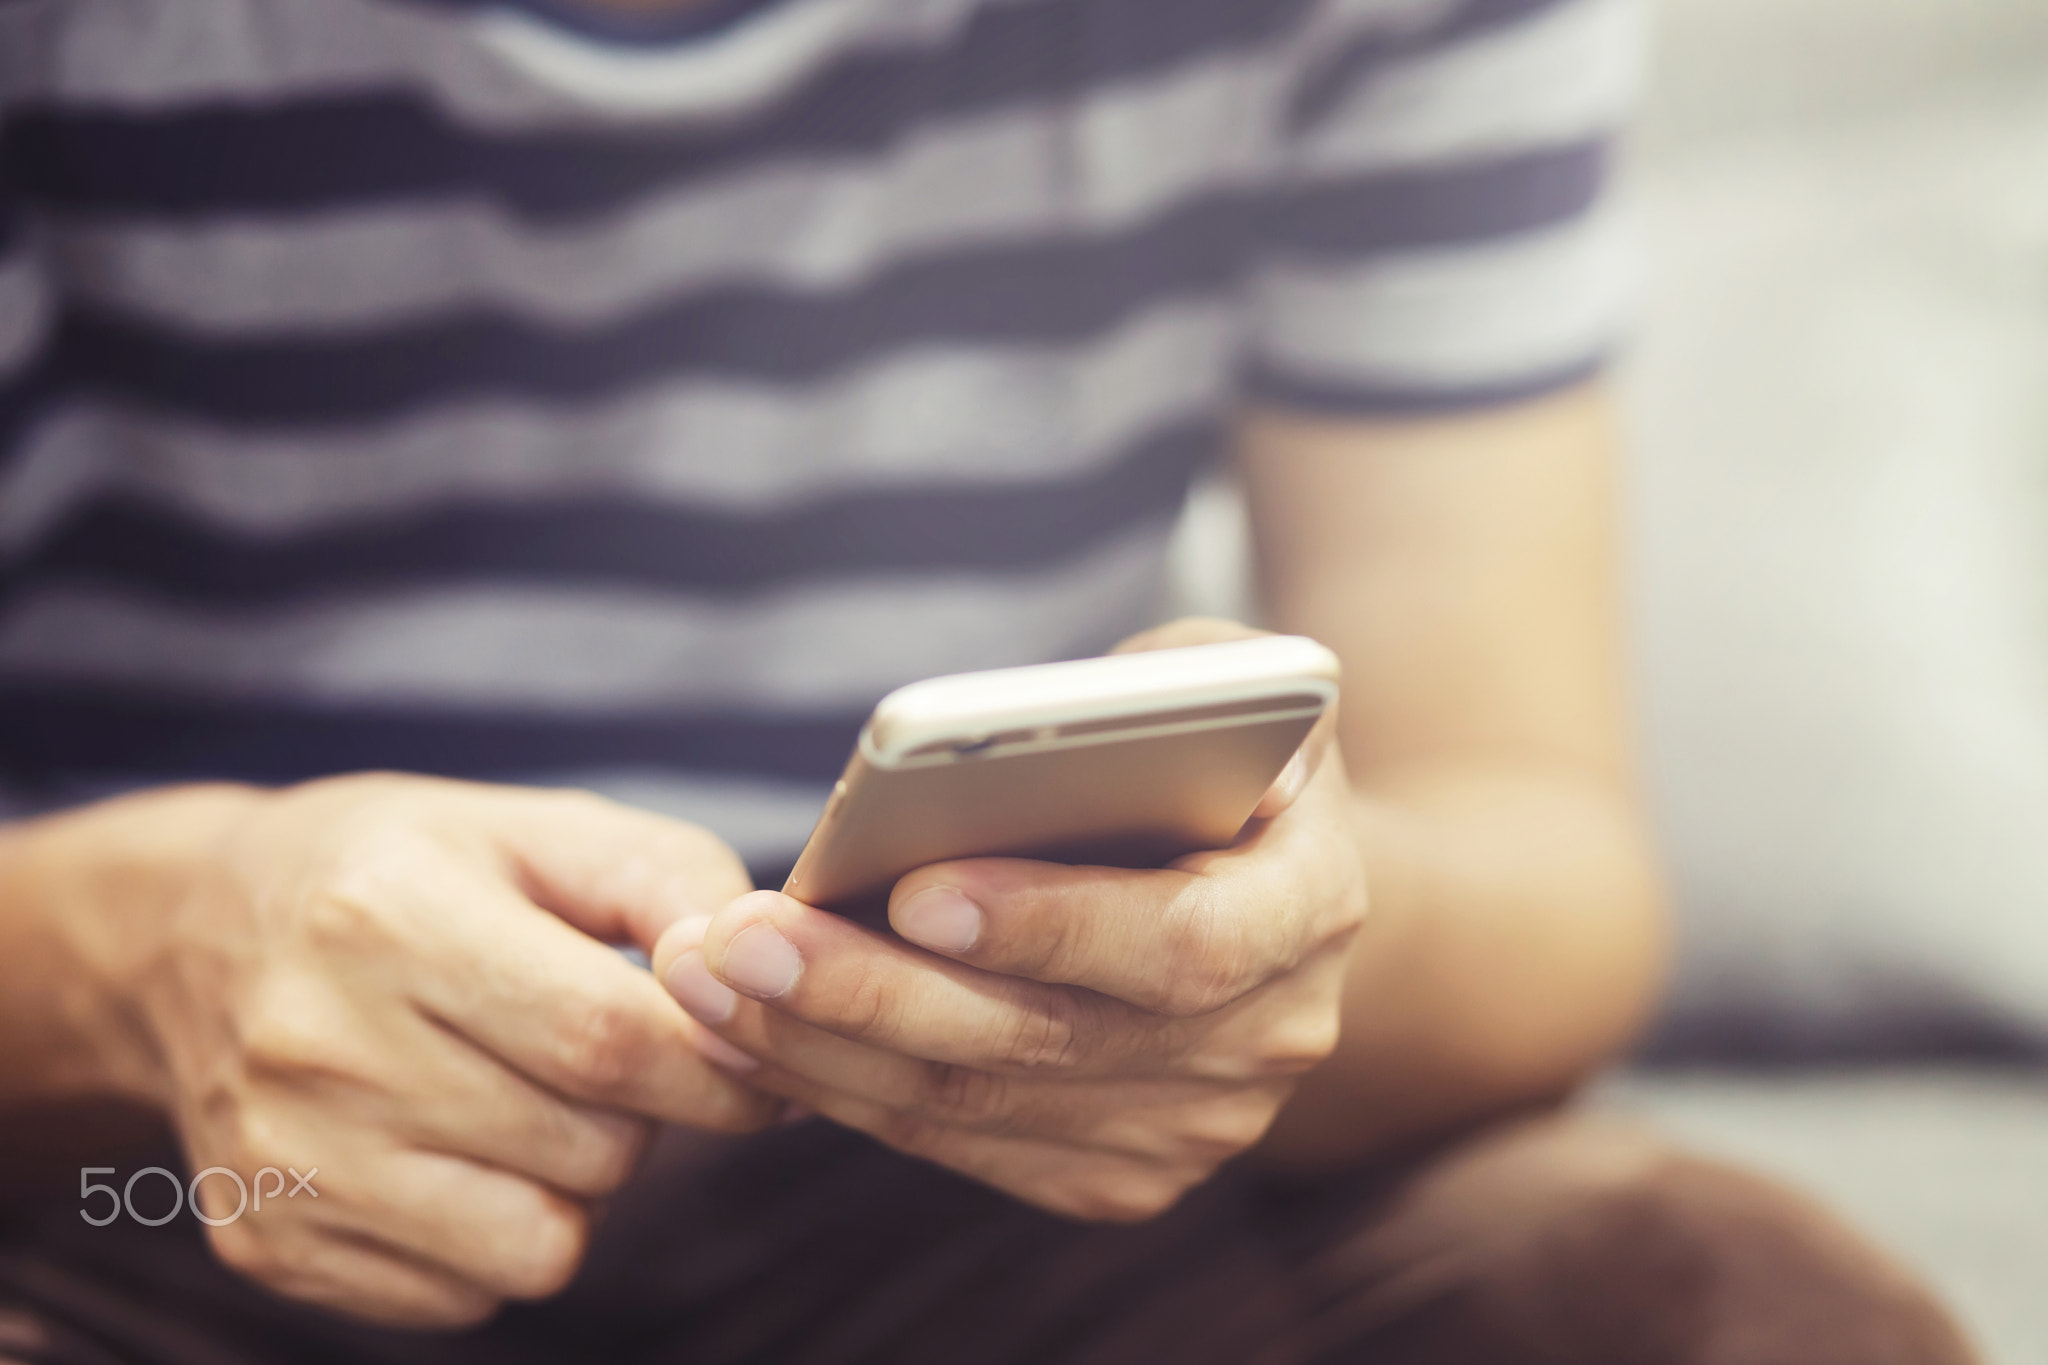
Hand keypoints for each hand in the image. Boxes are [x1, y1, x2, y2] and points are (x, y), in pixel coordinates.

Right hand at [94, 776, 779, 1326]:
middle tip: (609, 1056)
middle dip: (648, 1115)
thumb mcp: (540, 829)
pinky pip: (469, 1294)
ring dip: (577, 1181)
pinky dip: (497, 1234)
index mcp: (388, 915)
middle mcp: (319, 1045)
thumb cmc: (407, 871)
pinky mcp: (270, 1244)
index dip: (716, 1065)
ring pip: (544, 1244)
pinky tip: (459, 1149)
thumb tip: (764, 975)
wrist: (192, 936)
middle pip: (592, 1148)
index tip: (757, 1058)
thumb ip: (674, 884)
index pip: (607, 1037)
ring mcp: (287, 1160)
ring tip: (529, 1098)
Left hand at [652, 621, 1367, 1219]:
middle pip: (1051, 1041)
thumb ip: (1140, 693)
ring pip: (981, 1106)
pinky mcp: (1120, 1172)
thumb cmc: (1217, 753)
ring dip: (824, 1047)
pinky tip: (750, 1031)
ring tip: (705, 974)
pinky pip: (962, 1145)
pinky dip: (846, 1090)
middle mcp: (1270, 1039)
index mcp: (1313, 904)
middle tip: (739, 938)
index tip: (914, 889)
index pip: (1185, 944)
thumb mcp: (1211, 678)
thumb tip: (976, 739)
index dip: (1052, 923)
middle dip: (875, 992)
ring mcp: (1198, 1127)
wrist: (1273, 889)